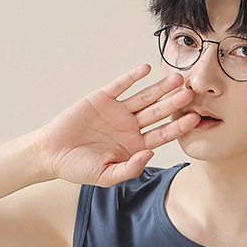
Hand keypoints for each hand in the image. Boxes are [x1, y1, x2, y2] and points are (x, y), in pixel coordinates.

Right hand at [32, 64, 200, 187]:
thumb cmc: (79, 168)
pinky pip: (121, 85)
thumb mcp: (106, 176)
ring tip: (175, 78)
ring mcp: (118, 111)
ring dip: (159, 88)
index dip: (177, 127)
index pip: (162, 135)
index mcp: (135, 146)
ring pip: (143, 97)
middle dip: (173, 104)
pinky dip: (132, 77)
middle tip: (190, 94)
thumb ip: (129, 168)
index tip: (194, 119)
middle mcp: (130, 126)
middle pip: (157, 113)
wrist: (52, 154)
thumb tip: (149, 155)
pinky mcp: (103, 98)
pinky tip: (145, 69)